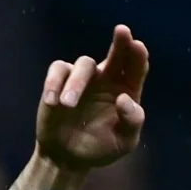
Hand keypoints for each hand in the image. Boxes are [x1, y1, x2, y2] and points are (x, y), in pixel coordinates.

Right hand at [36, 25, 148, 169]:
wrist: (69, 158)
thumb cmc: (101, 148)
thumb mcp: (123, 143)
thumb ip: (131, 123)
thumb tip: (125, 99)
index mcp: (127, 91)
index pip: (136, 69)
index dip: (138, 56)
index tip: (138, 47)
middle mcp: (107, 79)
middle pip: (116, 54)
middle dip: (120, 42)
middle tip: (122, 32)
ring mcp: (84, 79)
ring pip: (83, 64)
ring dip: (76, 83)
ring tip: (68, 106)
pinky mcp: (60, 81)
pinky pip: (58, 71)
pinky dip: (54, 83)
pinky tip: (52, 102)